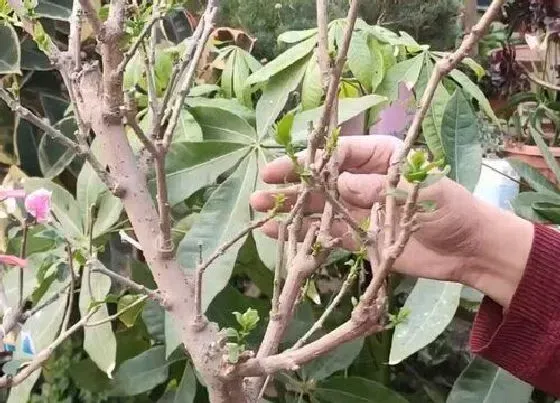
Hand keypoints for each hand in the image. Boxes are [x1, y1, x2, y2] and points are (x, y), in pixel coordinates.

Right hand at [250, 135, 533, 307]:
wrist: (467, 249)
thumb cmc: (450, 208)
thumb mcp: (418, 191)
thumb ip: (377, 187)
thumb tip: (337, 185)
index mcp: (379, 157)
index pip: (337, 154)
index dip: (308, 161)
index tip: (281, 168)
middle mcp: (362, 180)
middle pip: (320, 179)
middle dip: (291, 183)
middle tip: (262, 189)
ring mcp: (357, 209)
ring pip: (317, 206)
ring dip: (289, 207)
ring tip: (258, 208)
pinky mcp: (357, 236)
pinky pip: (324, 233)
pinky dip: (302, 233)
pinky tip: (277, 232)